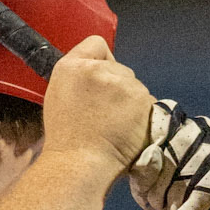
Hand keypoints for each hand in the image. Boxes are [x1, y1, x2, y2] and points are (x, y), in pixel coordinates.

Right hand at [43, 37, 155, 184]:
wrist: (80, 165)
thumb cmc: (67, 139)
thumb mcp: (60, 97)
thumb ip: (80, 77)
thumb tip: (102, 72)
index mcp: (71, 67)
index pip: (97, 44)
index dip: (101, 61)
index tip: (99, 81)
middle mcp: (98, 70)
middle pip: (120, 68)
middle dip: (117, 86)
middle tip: (105, 114)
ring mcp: (123, 85)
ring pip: (136, 87)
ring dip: (131, 103)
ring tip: (116, 126)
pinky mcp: (143, 101)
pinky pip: (150, 103)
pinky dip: (144, 116)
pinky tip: (129, 131)